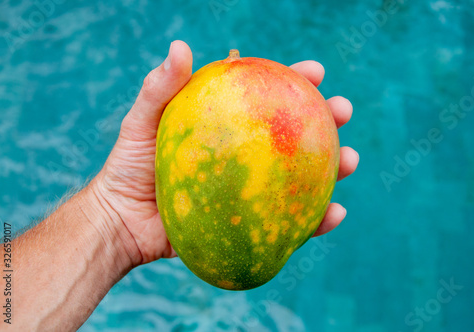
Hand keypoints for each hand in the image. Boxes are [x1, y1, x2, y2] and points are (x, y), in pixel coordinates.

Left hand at [92, 40, 358, 265]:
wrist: (122, 223)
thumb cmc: (130, 167)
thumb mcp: (141, 122)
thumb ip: (160, 88)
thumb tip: (181, 47)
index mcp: (228, 126)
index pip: (266, 99)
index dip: (294, 82)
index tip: (316, 72)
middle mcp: (245, 156)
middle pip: (294, 135)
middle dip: (325, 119)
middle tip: (342, 111)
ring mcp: (252, 190)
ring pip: (302, 177)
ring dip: (334, 167)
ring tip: (351, 159)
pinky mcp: (252, 224)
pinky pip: (290, 223)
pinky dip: (316, 220)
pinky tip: (335, 214)